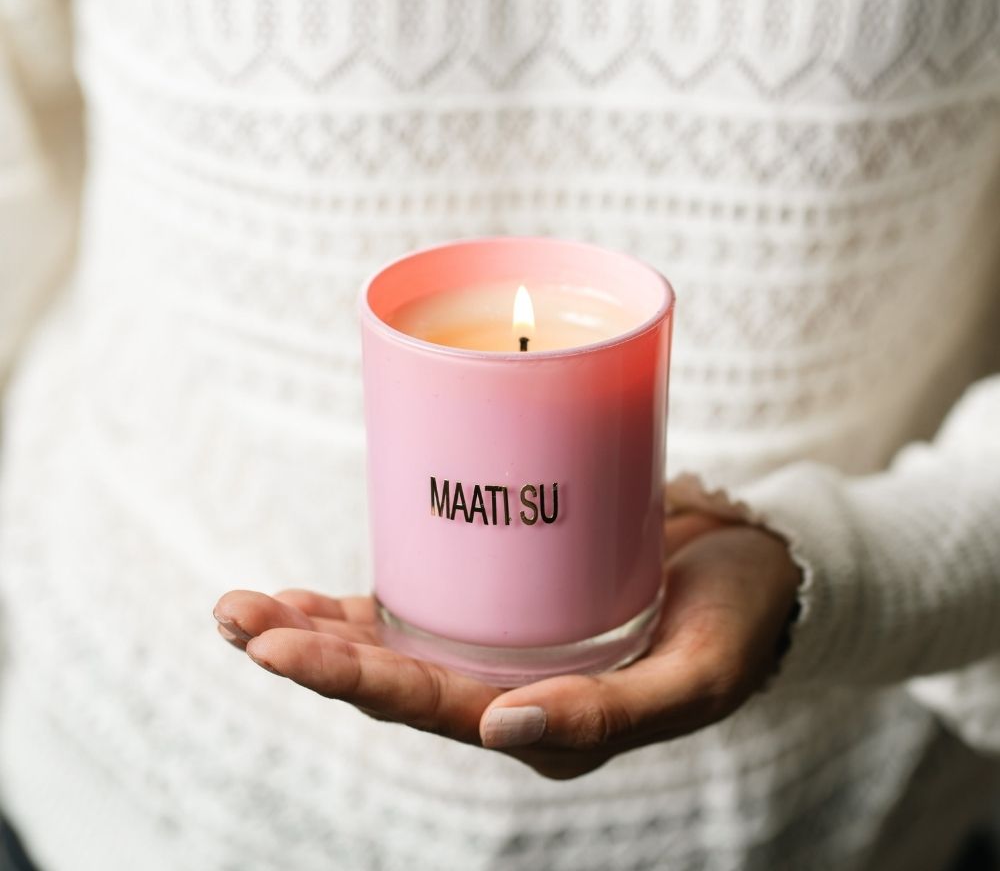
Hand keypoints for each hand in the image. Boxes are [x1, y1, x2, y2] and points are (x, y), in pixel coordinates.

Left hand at [214, 515, 799, 779]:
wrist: (758, 567)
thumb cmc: (735, 623)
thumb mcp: (690, 678)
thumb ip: (608, 714)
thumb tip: (503, 731)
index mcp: (543, 722)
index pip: (429, 708)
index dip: (350, 678)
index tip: (274, 646)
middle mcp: (506, 689)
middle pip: (388, 677)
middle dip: (305, 651)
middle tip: (234, 617)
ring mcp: (498, 642)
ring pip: (387, 644)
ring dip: (311, 627)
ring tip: (239, 609)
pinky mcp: (501, 595)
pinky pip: (417, 604)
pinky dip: (356, 601)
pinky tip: (303, 593)